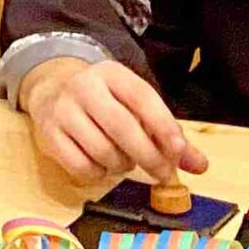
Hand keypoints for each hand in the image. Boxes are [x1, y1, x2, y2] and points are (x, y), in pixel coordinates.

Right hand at [17, 56, 206, 189]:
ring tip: (125, 160)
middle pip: (121, 127)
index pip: (142, 98)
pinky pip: (81, 166)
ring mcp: (63, 110)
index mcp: (112, 74)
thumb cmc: (105, 101)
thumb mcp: (135, 105)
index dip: (163, 125)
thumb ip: (167, 134)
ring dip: (122, 165)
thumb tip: (200, 166)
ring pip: (102, 151)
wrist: (52, 89)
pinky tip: (102, 165)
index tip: (179, 150)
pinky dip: (99, 174)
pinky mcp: (48, 134)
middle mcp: (84, 87)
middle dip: (148, 156)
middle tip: (164, 174)